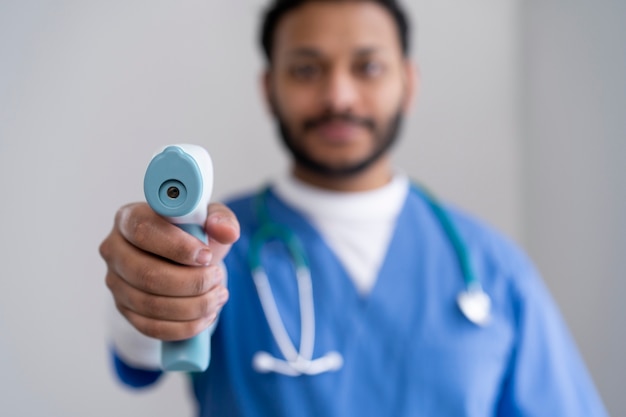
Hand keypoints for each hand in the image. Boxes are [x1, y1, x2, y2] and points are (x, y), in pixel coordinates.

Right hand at [99, 202, 239, 340]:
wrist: (184, 260)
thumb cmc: (193, 235)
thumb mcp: (210, 219)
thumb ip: (222, 220)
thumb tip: (227, 231)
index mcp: (129, 218)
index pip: (143, 231)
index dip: (177, 247)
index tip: (206, 256)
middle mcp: (115, 251)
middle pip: (147, 274)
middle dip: (192, 282)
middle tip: (218, 277)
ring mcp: (116, 283)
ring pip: (151, 305)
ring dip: (194, 306)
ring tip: (219, 295)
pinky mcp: (124, 310)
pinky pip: (152, 327)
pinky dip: (185, 326)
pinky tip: (207, 315)